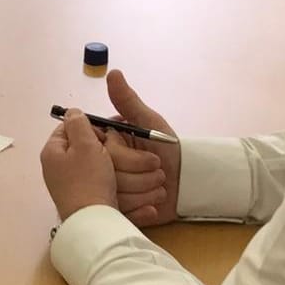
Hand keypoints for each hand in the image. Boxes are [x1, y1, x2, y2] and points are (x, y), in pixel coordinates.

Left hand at [41, 110, 118, 221]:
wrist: (94, 224)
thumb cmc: (89, 180)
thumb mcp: (85, 145)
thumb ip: (79, 124)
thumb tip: (73, 112)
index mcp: (53, 152)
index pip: (68, 128)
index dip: (89, 126)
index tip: (107, 134)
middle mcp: (57, 169)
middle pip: (82, 148)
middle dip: (103, 147)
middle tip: (118, 150)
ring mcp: (68, 186)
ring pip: (93, 166)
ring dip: (111, 165)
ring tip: (125, 166)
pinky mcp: (83, 200)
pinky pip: (98, 184)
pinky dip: (112, 182)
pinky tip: (124, 183)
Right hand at [101, 69, 181, 226]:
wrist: (189, 183)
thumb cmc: (170, 150)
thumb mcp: (151, 123)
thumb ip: (128, 101)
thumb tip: (112, 72)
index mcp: (106, 142)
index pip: (95, 148)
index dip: (118, 153)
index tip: (134, 150)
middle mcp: (103, 166)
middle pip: (105, 173)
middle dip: (138, 170)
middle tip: (156, 167)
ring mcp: (110, 190)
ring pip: (113, 193)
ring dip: (144, 189)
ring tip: (159, 184)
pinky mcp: (120, 210)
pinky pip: (122, 212)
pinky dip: (142, 209)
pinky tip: (155, 203)